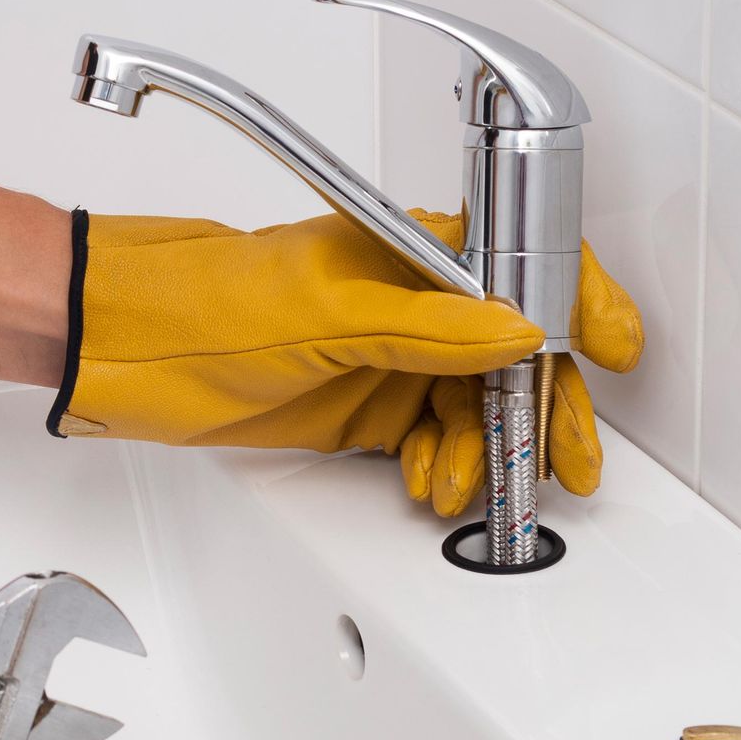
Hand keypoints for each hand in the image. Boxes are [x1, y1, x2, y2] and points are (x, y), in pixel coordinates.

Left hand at [48, 210, 641, 513]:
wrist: (124, 349)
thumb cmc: (204, 301)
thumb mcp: (327, 312)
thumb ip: (428, 328)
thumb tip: (516, 333)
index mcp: (412, 254)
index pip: (525, 267)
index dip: (579, 306)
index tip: (616, 350)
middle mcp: (410, 304)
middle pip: (511, 355)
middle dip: (544, 410)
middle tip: (566, 462)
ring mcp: (386, 359)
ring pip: (472, 407)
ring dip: (481, 451)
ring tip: (462, 485)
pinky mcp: (360, 409)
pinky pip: (428, 440)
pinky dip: (441, 466)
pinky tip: (433, 484)